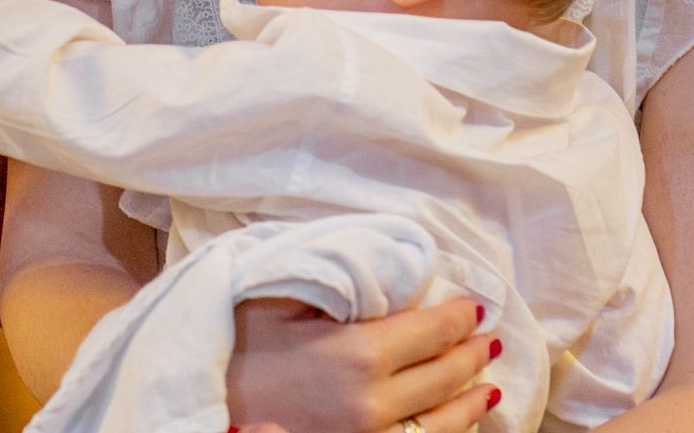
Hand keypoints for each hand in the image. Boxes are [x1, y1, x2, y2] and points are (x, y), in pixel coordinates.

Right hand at [225, 298, 498, 432]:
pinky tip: (455, 423)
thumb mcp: (281, 303)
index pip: (432, 331)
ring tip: (487, 385)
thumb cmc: (237, 349)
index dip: (460, 317)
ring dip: (470, 400)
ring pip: (442, 422)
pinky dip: (446, 432)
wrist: (207, 410)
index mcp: (358, 354)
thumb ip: (339, 288)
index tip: (474, 307)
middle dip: (471, 354)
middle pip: (444, 376)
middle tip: (486, 339)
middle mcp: (374, 403)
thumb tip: (392, 276)